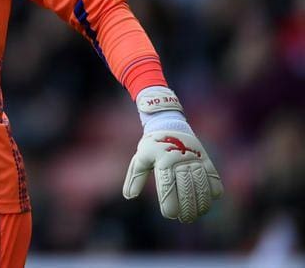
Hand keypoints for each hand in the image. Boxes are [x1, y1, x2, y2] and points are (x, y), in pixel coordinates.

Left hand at [123, 89, 222, 222]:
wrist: (169, 123)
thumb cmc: (152, 145)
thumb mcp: (140, 158)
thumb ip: (135, 178)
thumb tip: (129, 196)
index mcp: (162, 160)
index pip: (168, 185)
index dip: (170, 202)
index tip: (170, 215)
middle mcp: (180, 159)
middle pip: (186, 188)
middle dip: (187, 207)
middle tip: (185, 219)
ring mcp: (195, 158)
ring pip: (201, 184)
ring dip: (201, 202)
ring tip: (197, 214)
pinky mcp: (205, 158)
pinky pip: (213, 176)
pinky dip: (213, 189)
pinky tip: (210, 200)